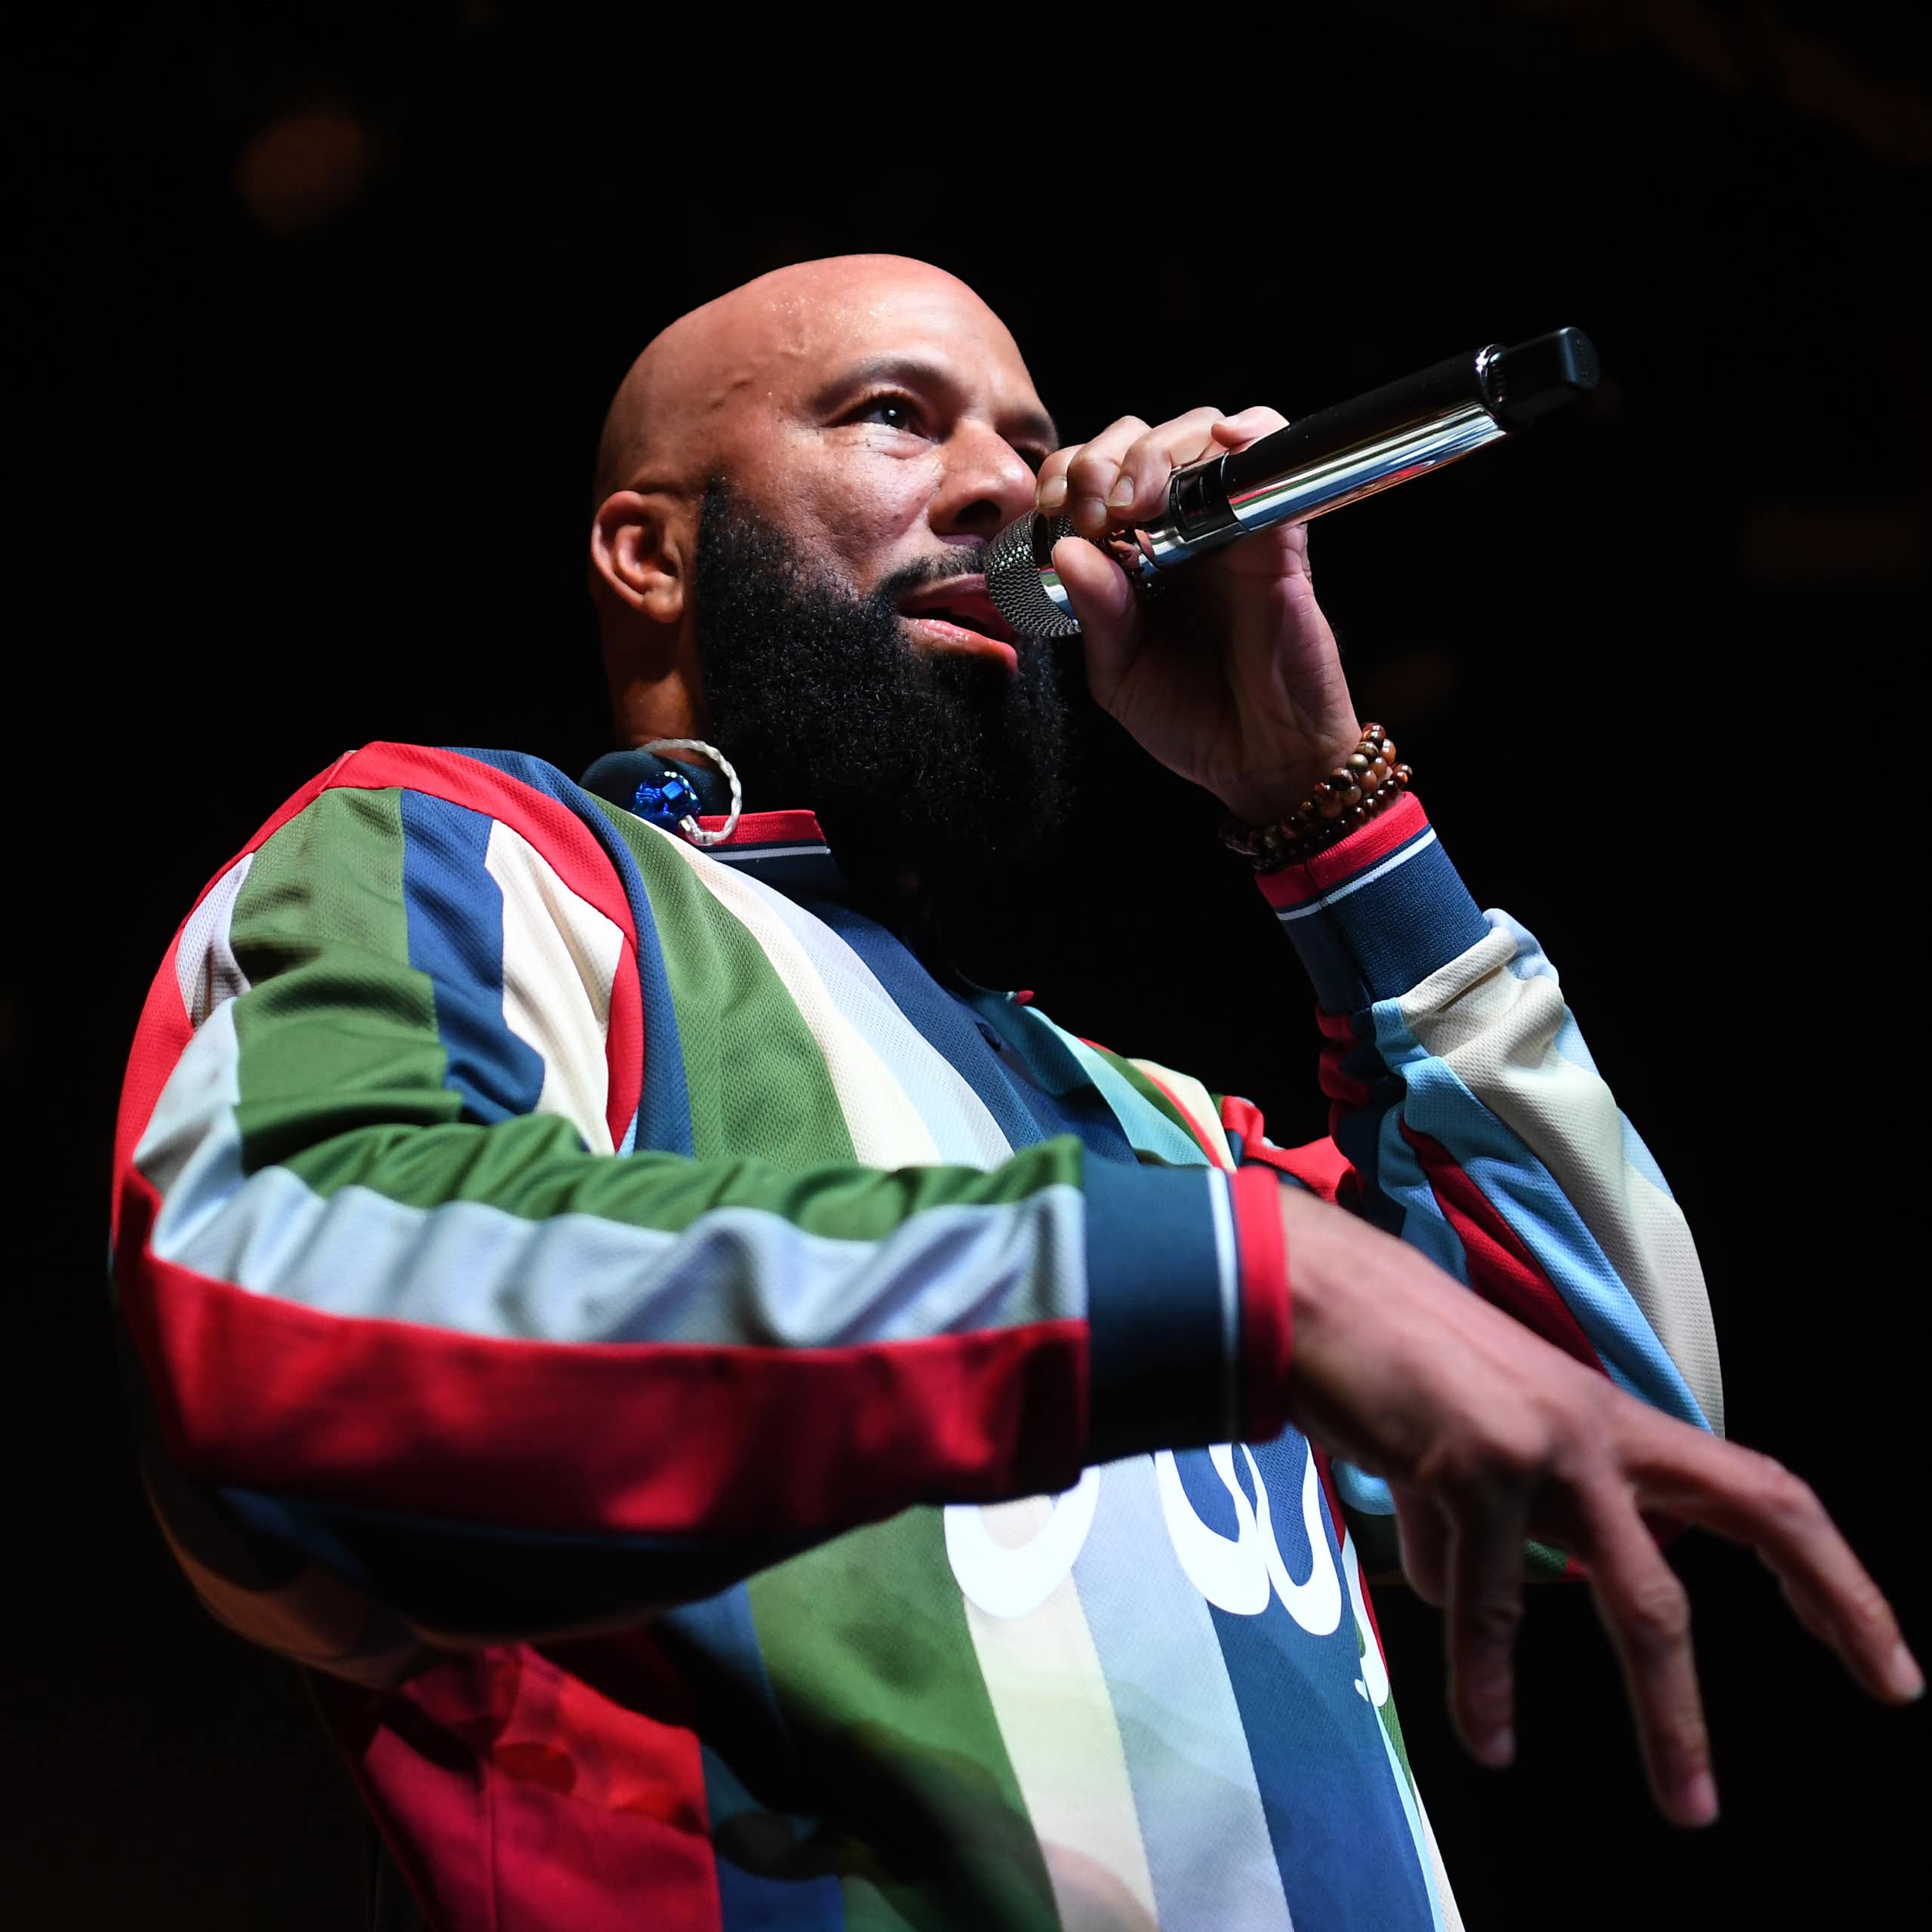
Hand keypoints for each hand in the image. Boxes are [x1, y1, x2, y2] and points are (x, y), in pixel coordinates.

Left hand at [1035, 407, 1360, 823]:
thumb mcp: (1119, 673)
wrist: (1261, 760)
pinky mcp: (1278, 534)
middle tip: (1098, 514)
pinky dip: (1254, 429)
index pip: (1091, 477)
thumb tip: (1069, 550)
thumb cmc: (1192, 719)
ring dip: (1158, 450)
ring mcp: (1230, 525)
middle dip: (1103, 460)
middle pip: (1139, 439)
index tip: (1058, 516)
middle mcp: (1179, 528)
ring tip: (1139, 502)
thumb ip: (1095, 613)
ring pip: (1198, 432)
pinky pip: (1273, 456)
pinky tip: (1227, 441)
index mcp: (1130, 555)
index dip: (1067, 477)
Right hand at [1277, 1188, 1921, 1826]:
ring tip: (1679, 1804)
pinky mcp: (1475, 1464)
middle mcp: (1598, 1429)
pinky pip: (1487, 1601)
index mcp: (1610, 1417)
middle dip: (1790, 1640)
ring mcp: (1543, 1444)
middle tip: (1725, 1785)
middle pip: (1733, 1537)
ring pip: (1634, 1600)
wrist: (1313, 1289)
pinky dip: (1484, 1678)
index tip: (1883, 1664)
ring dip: (1664, 1714)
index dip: (1833, 1577)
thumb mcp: (1467, 1436)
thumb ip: (1482, 1519)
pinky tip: (1484, 1734)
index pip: (1760, 1492)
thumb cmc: (1383, 1354)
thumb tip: (1465, 1609)